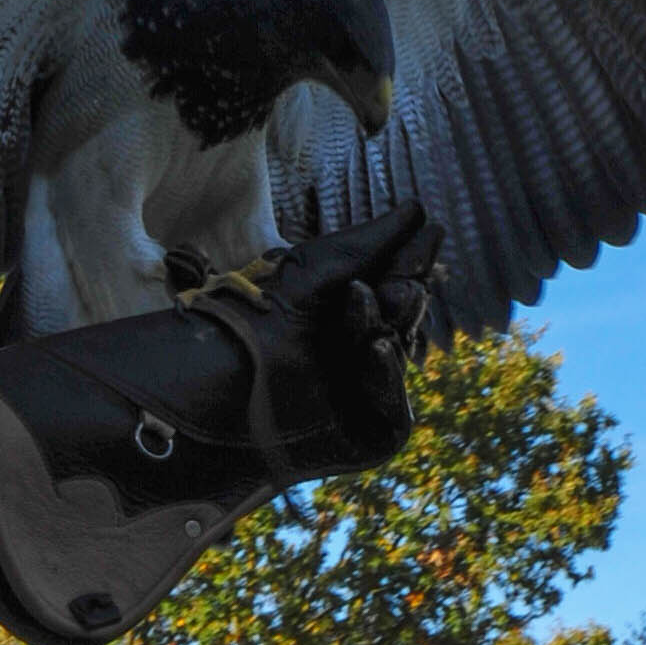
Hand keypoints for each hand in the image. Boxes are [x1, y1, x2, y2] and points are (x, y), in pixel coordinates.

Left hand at [269, 202, 445, 468]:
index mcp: (340, 313)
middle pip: (400, 318)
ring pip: (398, 354)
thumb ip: (368, 244)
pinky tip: (379, 345)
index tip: (430, 230)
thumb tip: (418, 209)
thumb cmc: (255, 321)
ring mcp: (360, 395)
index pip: (390, 282)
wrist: (214, 387)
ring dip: (397, 324)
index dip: (410, 258)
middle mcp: (352, 351)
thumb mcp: (314, 273)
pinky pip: (393, 406)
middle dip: (407, 292)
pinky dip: (387, 374)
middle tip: (406, 280)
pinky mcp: (366, 435)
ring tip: (398, 295)